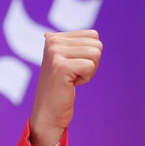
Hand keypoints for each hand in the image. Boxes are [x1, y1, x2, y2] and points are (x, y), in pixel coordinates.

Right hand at [29, 30, 102, 145]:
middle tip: (74, 75)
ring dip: (89, 71)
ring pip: (96, 53)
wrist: (49, 112)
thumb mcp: (63, 62)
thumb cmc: (60, 88)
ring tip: (72, 79)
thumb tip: (47, 33)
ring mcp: (55, 53)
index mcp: (54, 38)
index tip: (74, 67)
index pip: (93, 36)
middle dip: (92, 63)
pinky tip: (71, 84)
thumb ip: (64, 47)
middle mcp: (52, 41)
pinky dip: (86, 78)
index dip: (90, 54)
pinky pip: (90, 66)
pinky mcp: (60, 66)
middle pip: (97, 44)